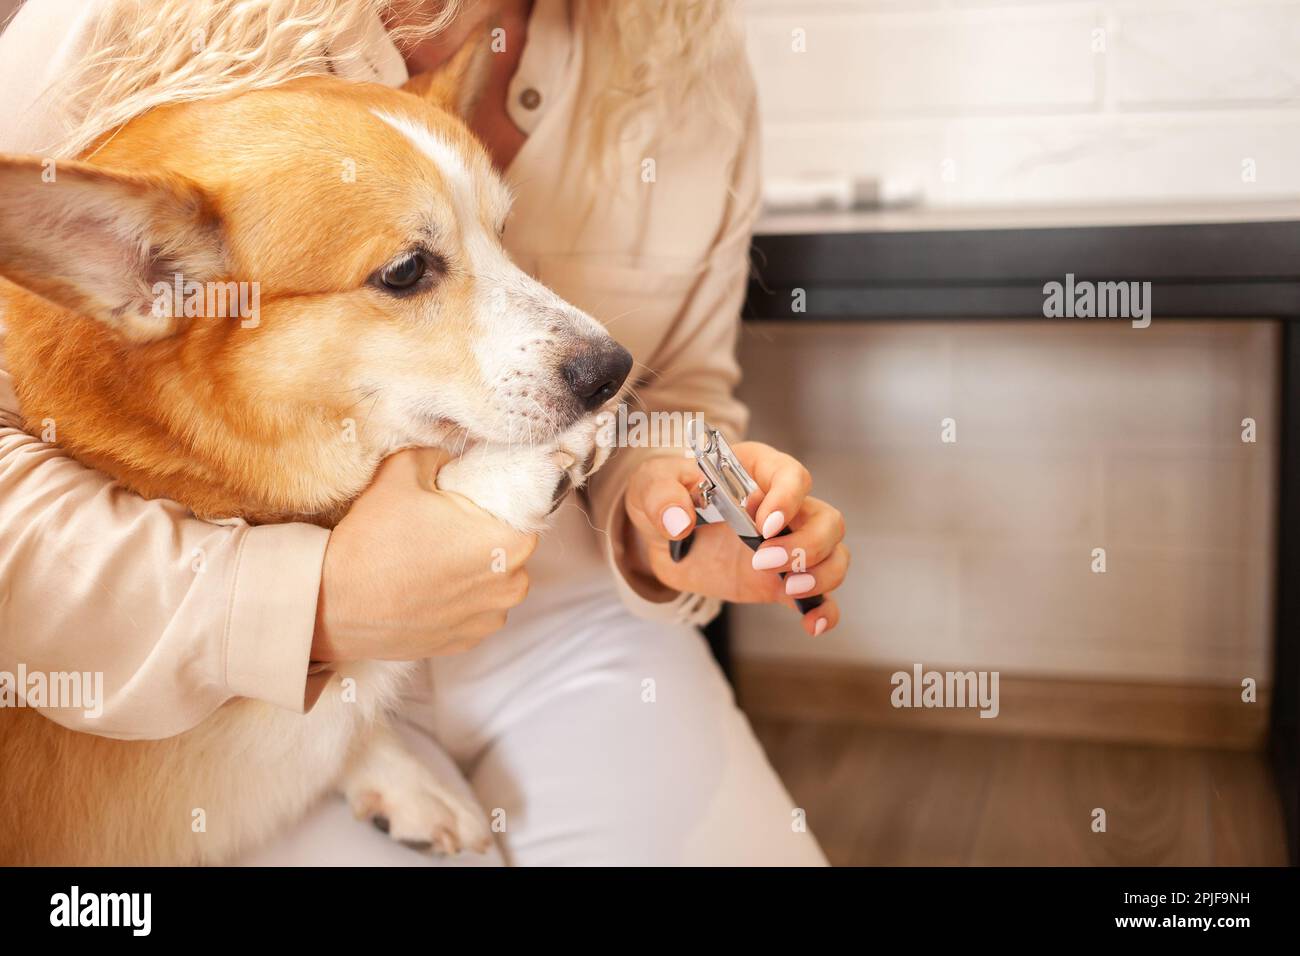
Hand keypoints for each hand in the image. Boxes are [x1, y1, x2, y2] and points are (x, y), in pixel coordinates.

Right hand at [312, 448, 537, 661]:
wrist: (332, 603)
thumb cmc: (372, 539)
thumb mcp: (404, 471)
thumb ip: (440, 454)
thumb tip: (451, 456)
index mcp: (510, 542)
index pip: (524, 510)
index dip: (496, 501)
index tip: (469, 499)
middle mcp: (512, 585)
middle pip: (510, 547)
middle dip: (484, 536)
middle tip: (442, 528)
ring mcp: (489, 619)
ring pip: (494, 582)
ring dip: (473, 570)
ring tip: (430, 561)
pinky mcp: (466, 642)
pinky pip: (474, 611)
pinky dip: (457, 600)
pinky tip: (425, 588)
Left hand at [623, 442, 848, 635]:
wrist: (660, 536)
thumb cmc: (665, 496)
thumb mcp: (652, 486)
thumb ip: (662, 496)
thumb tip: (678, 521)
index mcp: (758, 472)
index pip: (793, 477)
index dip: (787, 499)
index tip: (764, 524)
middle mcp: (784, 507)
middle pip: (827, 520)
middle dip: (806, 544)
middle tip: (763, 560)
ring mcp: (788, 544)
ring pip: (833, 554)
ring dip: (820, 574)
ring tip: (788, 588)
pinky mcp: (781, 579)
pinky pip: (818, 595)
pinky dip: (823, 610)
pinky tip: (813, 624)